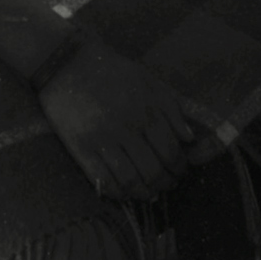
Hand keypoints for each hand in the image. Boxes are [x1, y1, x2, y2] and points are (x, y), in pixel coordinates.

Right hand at [36, 38, 203, 202]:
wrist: (71, 66)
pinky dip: (119, 193)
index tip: (182, 170)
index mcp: (147, 108)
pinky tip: (127, 193)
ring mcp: (103, 140)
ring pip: (130, 180)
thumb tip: (189, 138)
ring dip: (145, 192)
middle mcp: (127, 126)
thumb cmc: (114, 73)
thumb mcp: (149, 81)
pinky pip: (103, 181)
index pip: (170, 148)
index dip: (179, 165)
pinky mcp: (81, 150)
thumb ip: (171, 108)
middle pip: (153, 168)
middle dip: (166, 181)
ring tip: (152, 193)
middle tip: (170, 185)